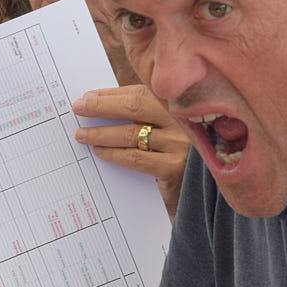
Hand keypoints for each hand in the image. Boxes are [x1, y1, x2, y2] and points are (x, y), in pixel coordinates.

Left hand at [72, 85, 190, 218]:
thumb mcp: (170, 129)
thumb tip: (102, 105)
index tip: (88, 96)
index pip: (140, 93)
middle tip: (78, 108)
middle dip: (102, 107)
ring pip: (131, 134)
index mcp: (179, 106)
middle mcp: (182, 121)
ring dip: (102, 133)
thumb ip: (147, 116)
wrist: (208, 193)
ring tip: (82, 135)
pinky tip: (100, 152)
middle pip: (134, 107)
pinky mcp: (175, 169)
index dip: (111, 94)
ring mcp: (181, 145)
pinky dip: (115, 154)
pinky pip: (136, 159)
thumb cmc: (184, 155)